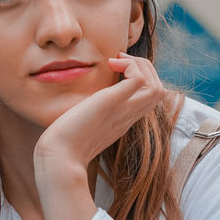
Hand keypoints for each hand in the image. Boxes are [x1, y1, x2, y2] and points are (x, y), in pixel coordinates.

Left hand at [34, 53, 167, 172]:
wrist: (59, 157)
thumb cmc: (63, 144)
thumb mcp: (83, 125)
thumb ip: (89, 114)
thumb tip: (79, 106)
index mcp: (123, 121)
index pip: (148, 99)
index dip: (141, 78)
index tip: (116, 69)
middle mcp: (128, 117)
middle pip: (159, 91)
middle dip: (145, 68)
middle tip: (119, 61)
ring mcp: (123, 111)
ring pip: (157, 87)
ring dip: (141, 66)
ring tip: (116, 62)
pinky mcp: (113, 103)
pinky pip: (140, 79)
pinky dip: (130, 66)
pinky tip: (109, 65)